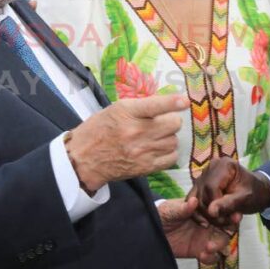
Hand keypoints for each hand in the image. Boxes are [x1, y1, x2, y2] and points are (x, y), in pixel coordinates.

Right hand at [65, 94, 186, 190]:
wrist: (84, 159)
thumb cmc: (99, 129)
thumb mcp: (115, 109)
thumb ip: (140, 107)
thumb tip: (168, 104)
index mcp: (126, 112)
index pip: (155, 105)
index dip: (173, 102)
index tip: (185, 101)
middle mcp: (136, 131)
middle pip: (173, 124)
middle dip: (172, 120)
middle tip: (163, 121)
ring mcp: (142, 151)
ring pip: (174, 140)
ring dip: (170, 137)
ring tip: (157, 136)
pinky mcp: (145, 167)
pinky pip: (171, 157)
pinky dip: (169, 152)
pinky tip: (159, 149)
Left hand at [159, 197, 232, 262]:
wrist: (150, 230)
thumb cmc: (163, 213)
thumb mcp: (172, 209)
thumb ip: (183, 208)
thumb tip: (193, 201)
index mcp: (205, 209)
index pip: (221, 210)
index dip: (230, 212)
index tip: (235, 215)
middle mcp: (209, 223)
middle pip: (226, 227)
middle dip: (229, 229)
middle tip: (226, 232)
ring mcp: (205, 238)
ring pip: (221, 242)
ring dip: (219, 245)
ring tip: (209, 247)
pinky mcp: (199, 251)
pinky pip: (211, 257)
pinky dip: (211, 258)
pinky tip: (203, 256)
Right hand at [193, 157, 269, 225]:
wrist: (256, 192)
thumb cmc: (254, 193)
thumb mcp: (245, 199)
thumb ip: (228, 204)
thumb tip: (211, 212)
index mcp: (224, 165)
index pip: (211, 187)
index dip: (215, 205)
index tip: (226, 218)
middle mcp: (211, 167)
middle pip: (203, 193)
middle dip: (213, 212)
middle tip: (228, 222)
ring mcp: (204, 175)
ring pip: (197, 199)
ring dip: (207, 215)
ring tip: (223, 222)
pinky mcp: (200, 185)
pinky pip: (194, 200)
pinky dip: (200, 213)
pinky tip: (209, 222)